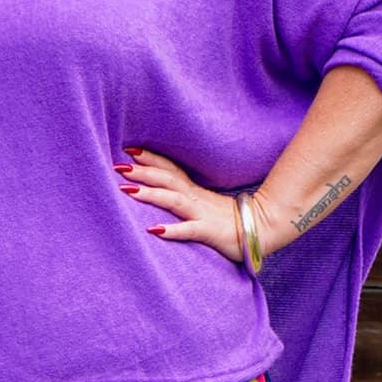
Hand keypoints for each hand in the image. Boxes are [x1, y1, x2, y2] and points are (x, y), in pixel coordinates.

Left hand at [115, 146, 265, 264]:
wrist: (264, 228)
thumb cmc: (230, 218)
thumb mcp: (204, 203)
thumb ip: (185, 196)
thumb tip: (165, 190)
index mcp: (193, 190)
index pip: (169, 168)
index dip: (150, 158)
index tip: (127, 149)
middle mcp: (195, 198)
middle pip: (166, 179)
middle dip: (142, 171)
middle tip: (118, 166)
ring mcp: (201, 213)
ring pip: (173, 200)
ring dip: (151, 194)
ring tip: (128, 191)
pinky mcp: (209, 232)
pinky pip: (189, 230)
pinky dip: (172, 229)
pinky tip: (154, 230)